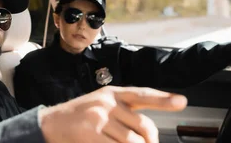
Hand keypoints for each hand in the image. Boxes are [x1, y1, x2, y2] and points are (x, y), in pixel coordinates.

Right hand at [39, 86, 186, 142]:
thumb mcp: (101, 105)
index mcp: (112, 93)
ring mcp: (99, 118)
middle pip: (143, 126)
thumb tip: (147, 133)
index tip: (181, 101)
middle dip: (150, 142)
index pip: (143, 94)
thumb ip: (124, 113)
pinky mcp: (91, 134)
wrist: (49, 123)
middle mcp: (107, 103)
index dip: (164, 99)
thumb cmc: (78, 116)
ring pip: (132, 141)